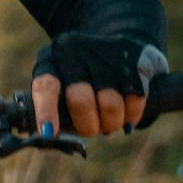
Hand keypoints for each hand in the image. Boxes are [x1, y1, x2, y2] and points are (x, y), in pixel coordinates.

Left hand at [30, 33, 165, 139]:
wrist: (117, 44)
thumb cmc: (79, 85)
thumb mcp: (60, 94)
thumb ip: (55, 117)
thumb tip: (53, 138)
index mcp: (52, 61)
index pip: (46, 86)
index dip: (46, 110)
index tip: (48, 132)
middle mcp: (77, 51)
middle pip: (81, 100)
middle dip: (87, 126)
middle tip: (92, 131)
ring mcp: (106, 51)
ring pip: (111, 104)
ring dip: (111, 124)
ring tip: (109, 121)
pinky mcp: (134, 56)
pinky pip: (135, 99)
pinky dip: (131, 115)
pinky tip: (126, 113)